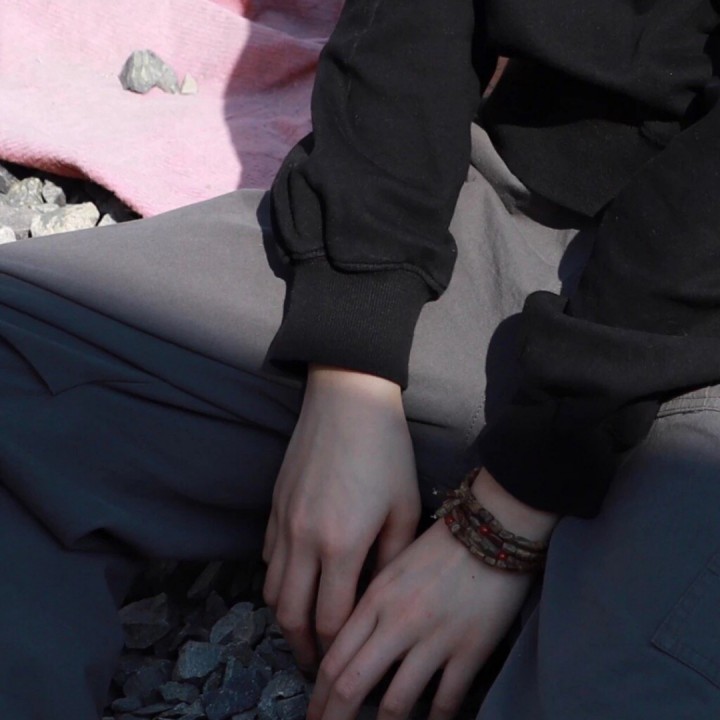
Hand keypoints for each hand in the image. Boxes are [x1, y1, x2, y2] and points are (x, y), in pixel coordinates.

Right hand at [262, 365, 421, 671]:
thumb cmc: (386, 450)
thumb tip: (381, 594)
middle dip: (302, 648)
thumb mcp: (403, 506)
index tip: (345, 664)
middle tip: (316, 664)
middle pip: (290, 614)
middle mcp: (303, 539)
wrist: (348, 399)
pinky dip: (278, 579)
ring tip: (304, 628)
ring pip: (271, 588)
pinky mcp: (274, 504)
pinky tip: (297, 579)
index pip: (330, 618)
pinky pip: (267, 556)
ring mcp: (283, 521)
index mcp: (342, 544)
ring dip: (285, 616)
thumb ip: (391, 558)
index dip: (336, 648)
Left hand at [308, 469, 557, 719]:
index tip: (313, 714)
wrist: (490, 530)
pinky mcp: (470, 650)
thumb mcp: (393, 567)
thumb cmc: (439, 545)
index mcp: (375, 599)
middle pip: (352, 685)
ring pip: (396, 702)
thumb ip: (371, 605)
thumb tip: (351, 645)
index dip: (319, 696)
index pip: (334, 658)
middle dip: (334, 718)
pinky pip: (446, 700)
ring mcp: (434, 639)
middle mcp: (398, 622)